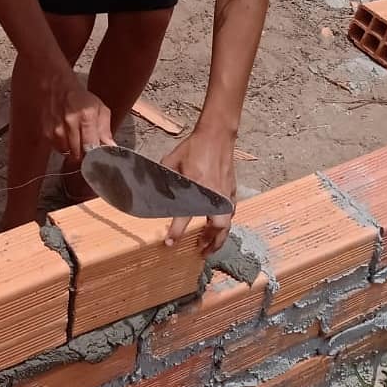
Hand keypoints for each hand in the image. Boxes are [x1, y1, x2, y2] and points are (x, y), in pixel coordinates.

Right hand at [40, 71, 114, 161]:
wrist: (57, 87)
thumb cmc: (81, 99)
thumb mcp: (100, 109)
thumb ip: (105, 131)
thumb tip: (112, 149)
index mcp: (86, 116)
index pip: (91, 147)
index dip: (96, 155)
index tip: (99, 155)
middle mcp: (69, 123)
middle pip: (79, 153)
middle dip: (86, 154)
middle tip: (89, 147)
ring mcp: (56, 129)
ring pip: (69, 154)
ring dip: (75, 150)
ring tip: (77, 138)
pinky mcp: (47, 134)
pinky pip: (59, 149)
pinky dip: (65, 147)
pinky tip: (67, 136)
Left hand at [160, 125, 236, 254]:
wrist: (217, 135)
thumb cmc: (193, 147)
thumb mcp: (171, 161)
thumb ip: (164, 178)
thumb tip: (154, 191)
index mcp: (197, 187)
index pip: (186, 216)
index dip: (177, 231)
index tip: (170, 243)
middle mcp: (214, 194)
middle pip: (217, 228)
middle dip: (210, 243)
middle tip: (199, 251)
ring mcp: (226, 194)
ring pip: (227, 223)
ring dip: (218, 237)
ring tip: (209, 246)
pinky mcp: (232, 191)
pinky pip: (230, 213)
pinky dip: (224, 223)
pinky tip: (217, 228)